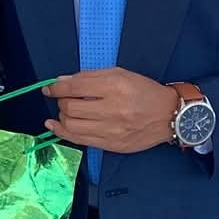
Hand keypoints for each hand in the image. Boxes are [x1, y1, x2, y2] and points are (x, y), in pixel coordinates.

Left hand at [45, 70, 176, 153]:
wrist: (169, 116)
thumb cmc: (145, 92)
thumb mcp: (121, 74)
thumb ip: (90, 77)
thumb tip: (62, 81)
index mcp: (115, 86)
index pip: (74, 87)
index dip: (56, 88)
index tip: (49, 88)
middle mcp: (113, 108)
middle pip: (70, 107)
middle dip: (61, 101)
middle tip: (65, 98)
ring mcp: (112, 129)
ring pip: (71, 125)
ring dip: (62, 117)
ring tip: (66, 112)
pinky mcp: (111, 144)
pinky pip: (79, 140)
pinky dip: (63, 132)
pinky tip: (56, 126)